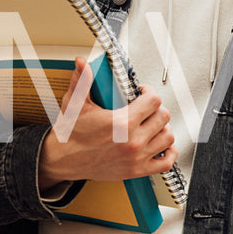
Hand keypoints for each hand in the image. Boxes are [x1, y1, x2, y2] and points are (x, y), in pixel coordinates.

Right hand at [37, 57, 177, 188]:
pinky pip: (165, 163)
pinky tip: (161, 145)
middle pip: (163, 117)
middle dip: (157, 109)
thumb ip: (82, 81)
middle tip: (147, 108)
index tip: (143, 92)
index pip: (154, 101)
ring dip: (163, 128)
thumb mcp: (75, 104)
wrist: (63, 160)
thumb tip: (82, 63)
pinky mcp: (137, 170)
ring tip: (153, 124)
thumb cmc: (71, 134)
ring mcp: (137, 157)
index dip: (150, 92)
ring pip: (168, 137)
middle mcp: (133, 141)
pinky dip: (169, 153)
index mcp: (122, 123)